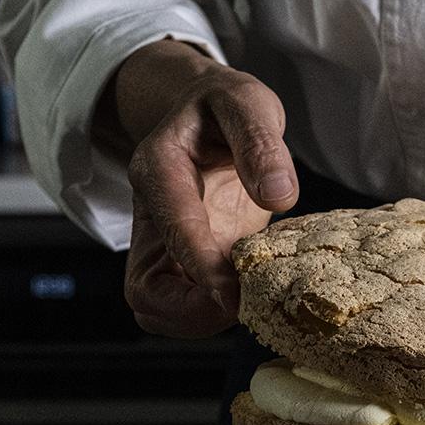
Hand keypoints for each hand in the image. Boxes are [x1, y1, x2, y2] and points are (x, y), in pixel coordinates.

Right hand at [101, 41, 298, 337]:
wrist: (203, 114)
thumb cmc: (224, 109)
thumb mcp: (247, 104)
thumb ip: (261, 144)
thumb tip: (279, 197)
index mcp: (159, 169)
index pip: (171, 229)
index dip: (200, 267)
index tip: (234, 295)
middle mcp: (151, 214)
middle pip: (145, 291)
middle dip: (193, 312)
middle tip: (248, 309)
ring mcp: (161, 244)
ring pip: (158, 308)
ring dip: (202, 321)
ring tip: (253, 304)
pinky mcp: (179, 262)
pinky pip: (181, 307)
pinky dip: (210, 316)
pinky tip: (249, 299)